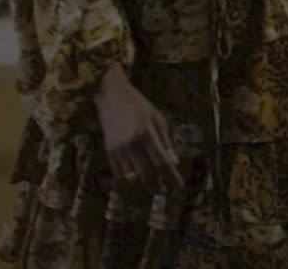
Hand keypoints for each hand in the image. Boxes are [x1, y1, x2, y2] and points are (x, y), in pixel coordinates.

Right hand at [93, 65, 183, 190]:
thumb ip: (166, 142)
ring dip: (142, 184)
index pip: (162, 162)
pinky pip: (120, 174)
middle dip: (157, 187)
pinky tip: (136, 176)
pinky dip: (129, 178)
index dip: (171, 177)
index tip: (178, 187)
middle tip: (164, 189)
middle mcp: (133, 144)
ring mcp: (119, 149)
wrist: (111, 97)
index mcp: (148, 134)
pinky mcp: (109, 152)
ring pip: (132, 178)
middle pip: (147, 175)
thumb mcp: (158, 119)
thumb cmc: (139, 107)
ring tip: (150, 183)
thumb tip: (174, 163)